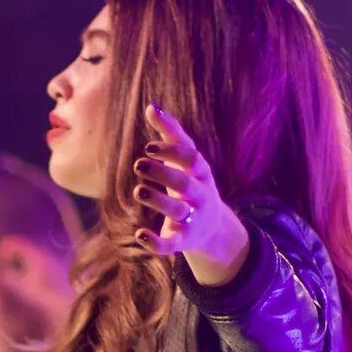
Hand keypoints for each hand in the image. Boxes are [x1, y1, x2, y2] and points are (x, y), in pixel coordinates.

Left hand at [133, 107, 247, 276]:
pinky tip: (139, 234)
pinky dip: (156, 242)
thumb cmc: (193, 183)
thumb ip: (171, 133)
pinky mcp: (182, 240)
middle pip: (185, 183)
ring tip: (138, 191)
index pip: (191, 158)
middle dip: (163, 174)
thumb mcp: (187, 160)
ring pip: (178, 211)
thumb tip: (151, 106)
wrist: (213, 228)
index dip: (172, 152)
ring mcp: (193, 219)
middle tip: (138, 164)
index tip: (149, 146)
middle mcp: (200, 195)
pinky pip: (170, 244)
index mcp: (201, 173)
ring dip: (158, 201)